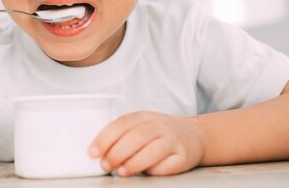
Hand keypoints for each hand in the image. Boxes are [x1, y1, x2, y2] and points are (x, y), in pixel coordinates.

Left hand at [88, 111, 204, 176]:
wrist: (195, 135)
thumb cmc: (161, 133)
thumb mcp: (142, 126)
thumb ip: (124, 135)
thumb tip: (100, 153)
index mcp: (144, 117)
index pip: (122, 124)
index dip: (105, 138)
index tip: (93, 152)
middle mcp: (159, 126)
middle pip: (136, 136)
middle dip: (117, 152)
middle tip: (105, 165)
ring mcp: (173, 140)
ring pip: (153, 150)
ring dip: (134, 162)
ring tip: (121, 172)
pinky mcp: (184, 157)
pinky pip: (168, 165)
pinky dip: (155, 170)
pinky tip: (146, 173)